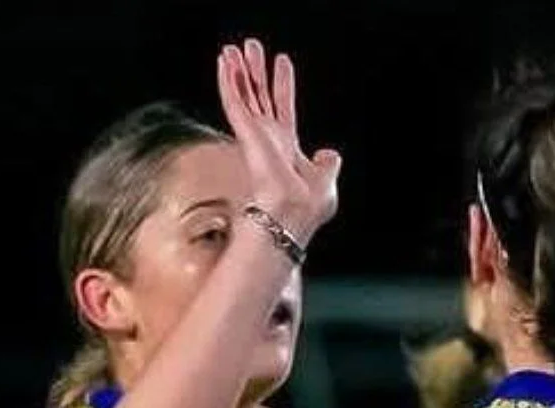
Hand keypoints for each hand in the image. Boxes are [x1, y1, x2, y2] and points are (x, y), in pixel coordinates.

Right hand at [217, 39, 340, 245]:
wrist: (291, 212)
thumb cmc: (306, 207)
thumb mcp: (326, 180)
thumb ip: (328, 164)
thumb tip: (330, 154)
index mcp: (286, 148)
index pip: (283, 108)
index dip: (282, 84)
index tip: (282, 62)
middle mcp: (268, 140)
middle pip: (259, 97)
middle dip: (255, 72)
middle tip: (251, 47)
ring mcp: (254, 136)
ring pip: (243, 95)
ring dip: (238, 71)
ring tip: (233, 48)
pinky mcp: (246, 133)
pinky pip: (234, 101)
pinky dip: (228, 80)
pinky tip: (225, 62)